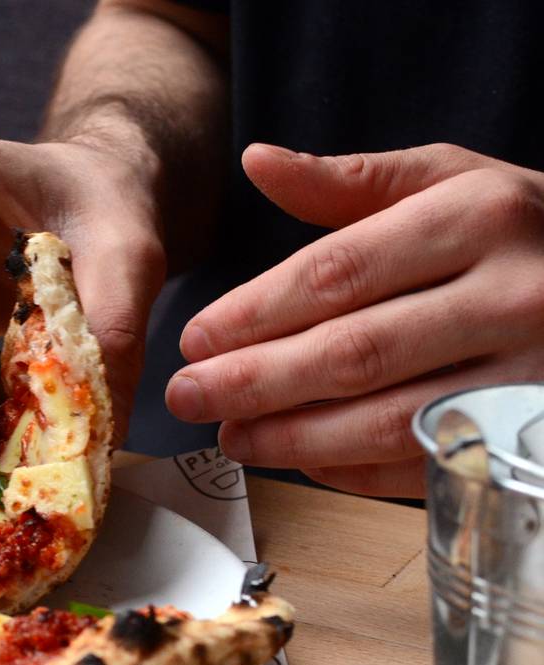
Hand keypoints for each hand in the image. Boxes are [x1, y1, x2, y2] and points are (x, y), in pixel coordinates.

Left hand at [168, 143, 543, 496]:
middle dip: (254, 382)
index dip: (255, 313)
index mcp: (480, 219)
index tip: (197, 339)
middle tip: (190, 396)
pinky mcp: (529, 435)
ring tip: (232, 435)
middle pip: (352, 353)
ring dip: (291, 436)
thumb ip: (351, 183)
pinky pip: (422, 465)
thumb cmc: (522, 234)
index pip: (339, 274)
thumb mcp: (452, 182)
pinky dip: (351, 468)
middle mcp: (511, 296)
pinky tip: (301, 456)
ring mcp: (527, 374)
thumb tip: (257, 162)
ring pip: (384, 420)